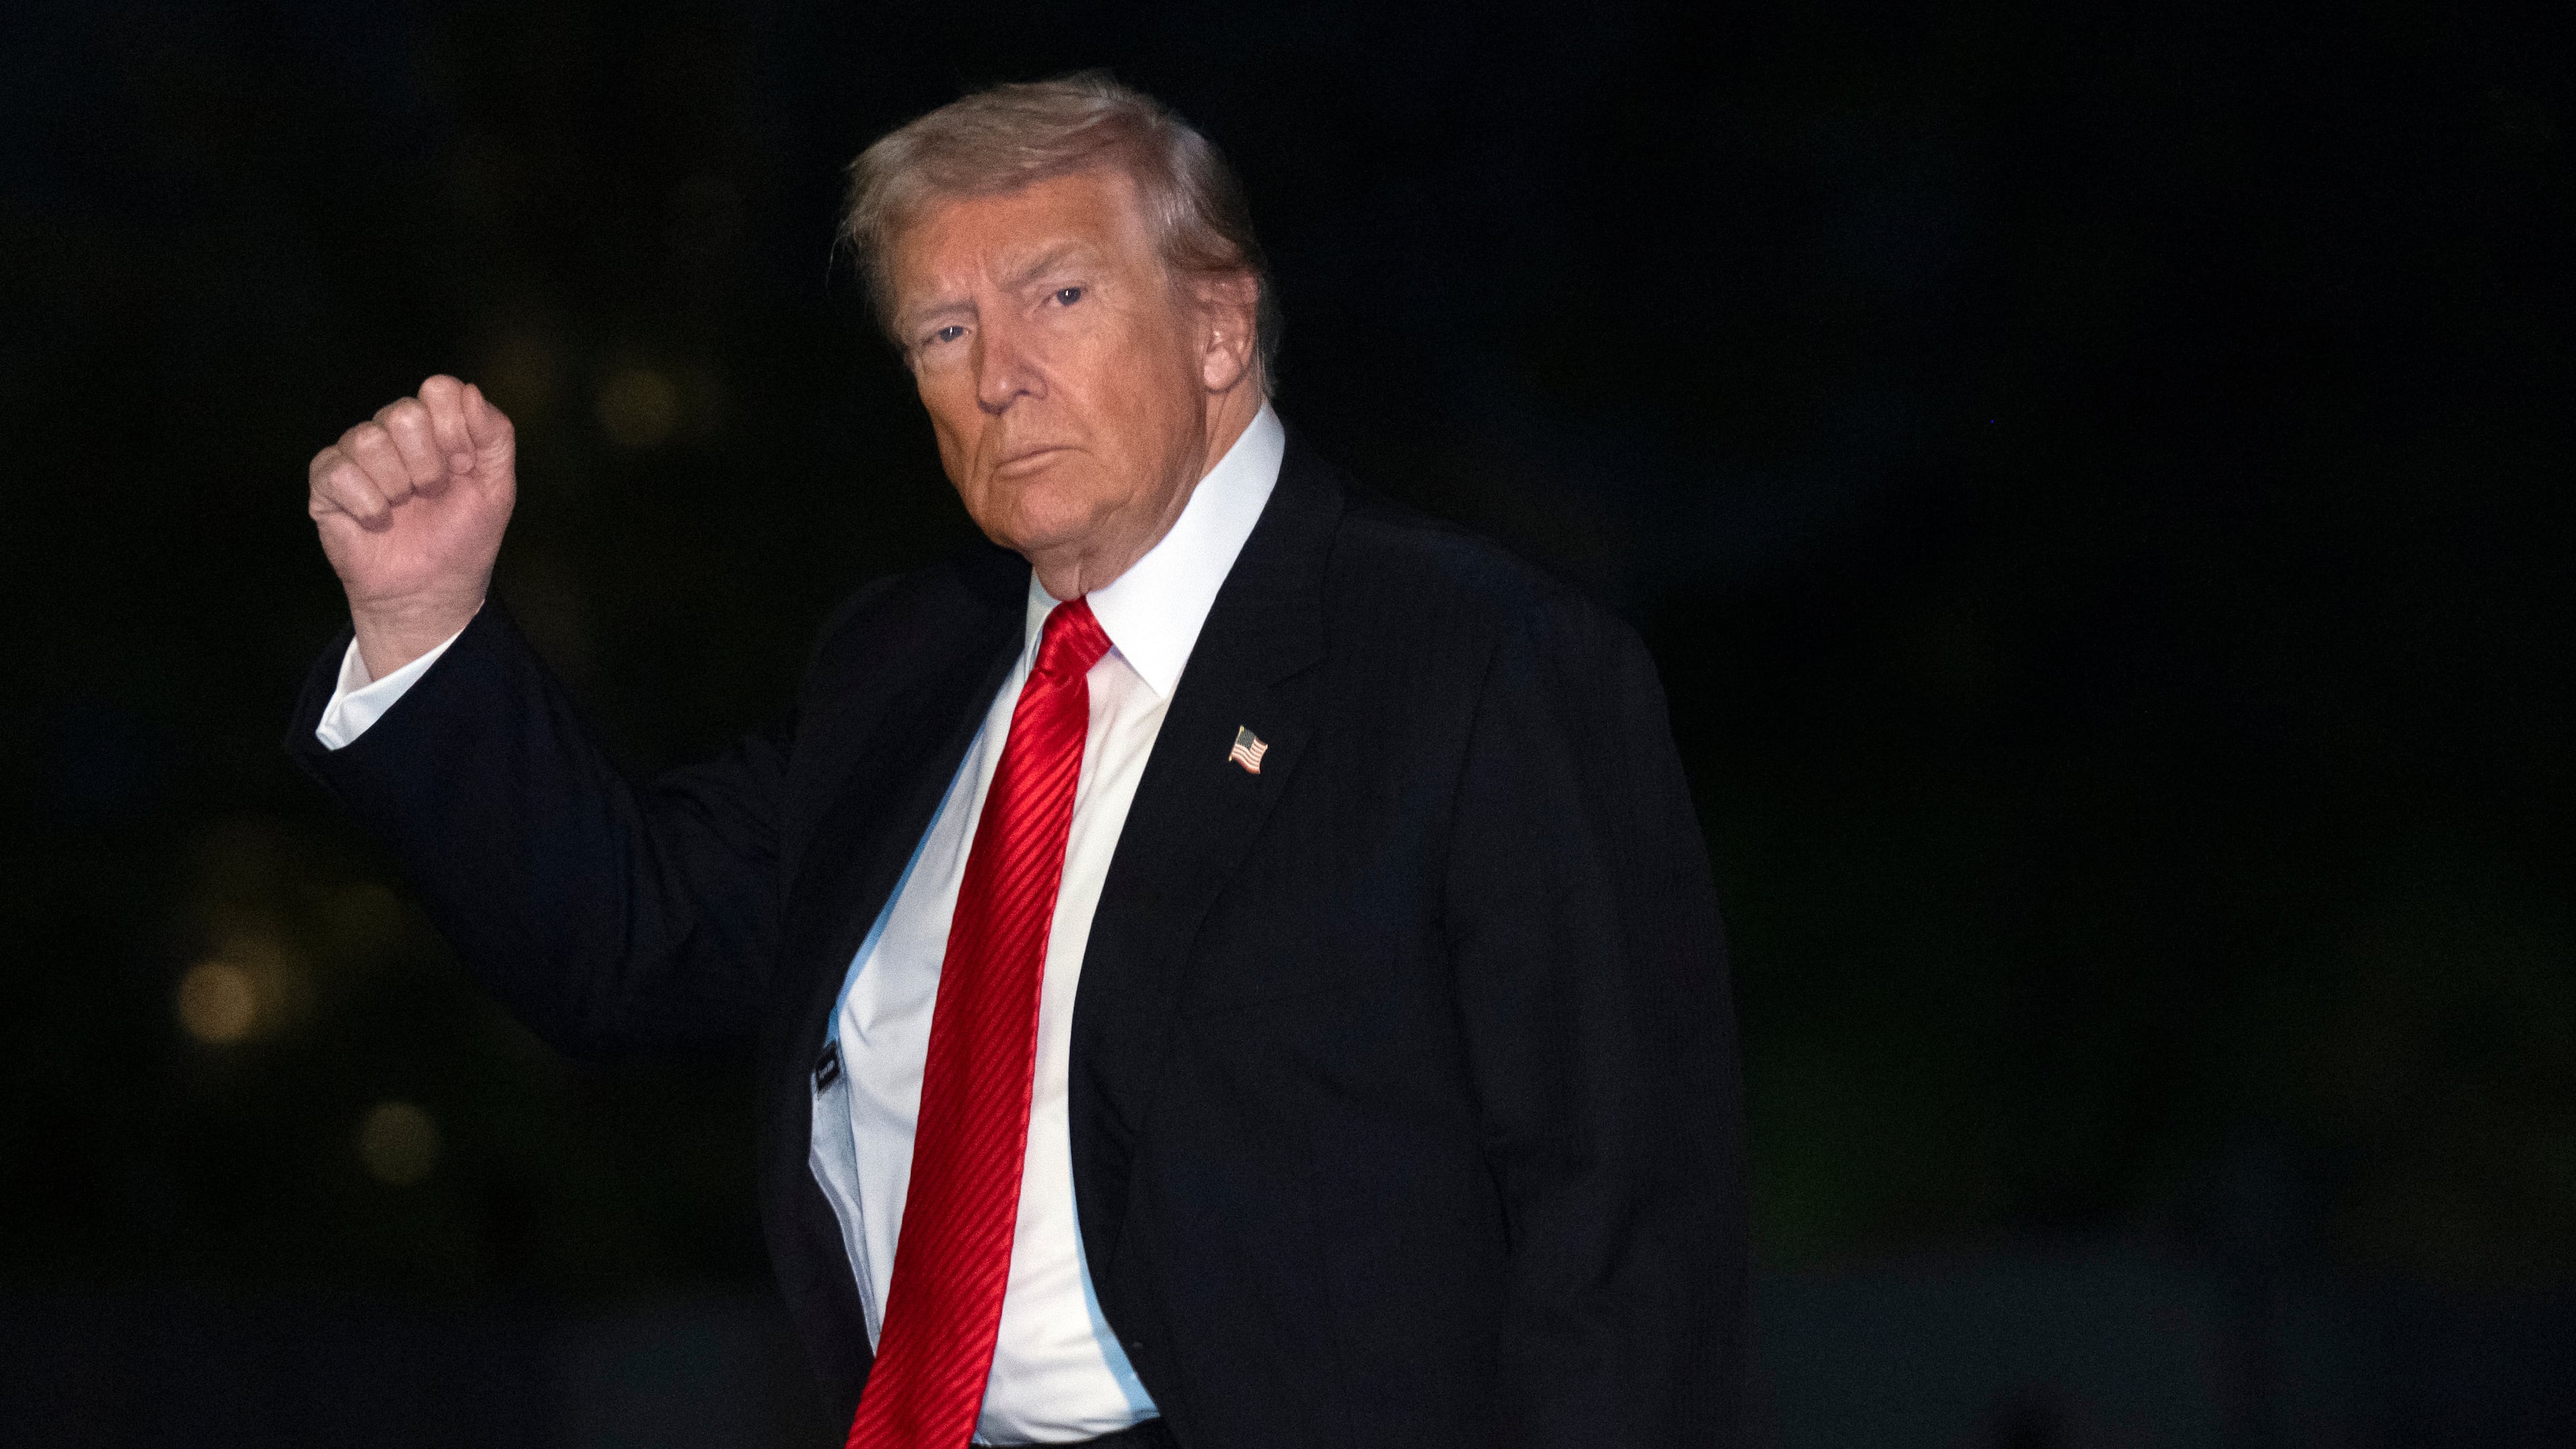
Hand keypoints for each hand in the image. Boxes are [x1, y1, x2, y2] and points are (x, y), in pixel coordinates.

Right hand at [308, 376, 515, 678]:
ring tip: (404, 510)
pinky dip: (367, 503)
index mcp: (435, 427)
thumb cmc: (463, 540)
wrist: (431, 592)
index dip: (455, 430)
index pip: (439, 389)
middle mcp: (393, 434)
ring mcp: (356, 456)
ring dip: (397, 486)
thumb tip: (471, 391)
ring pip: (368, 440)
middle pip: (403, 414)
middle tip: (432, 494)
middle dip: (428, 464)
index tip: (463, 468)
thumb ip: (495, 435)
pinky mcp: (326, 484)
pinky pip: (338, 470)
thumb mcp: (497, 488)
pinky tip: (377, 522)